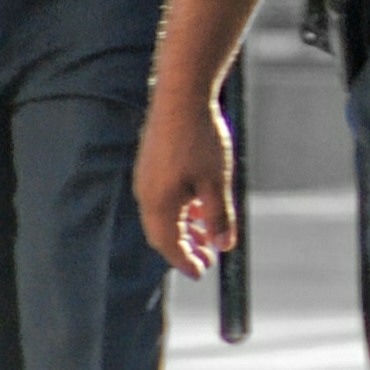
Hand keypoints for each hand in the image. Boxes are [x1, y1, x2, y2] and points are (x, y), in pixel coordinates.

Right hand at [131, 83, 235, 279]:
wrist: (181, 96)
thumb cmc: (200, 139)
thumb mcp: (217, 182)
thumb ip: (219, 217)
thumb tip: (224, 246)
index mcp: (158, 203)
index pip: (168, 245)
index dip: (185, 262)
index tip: (201, 273)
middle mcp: (146, 193)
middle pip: (163, 233)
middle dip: (185, 248)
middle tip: (208, 259)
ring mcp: (146, 177)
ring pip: (164, 214)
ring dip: (185, 227)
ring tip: (208, 234)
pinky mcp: (151, 163)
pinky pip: (163, 197)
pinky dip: (181, 208)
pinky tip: (200, 204)